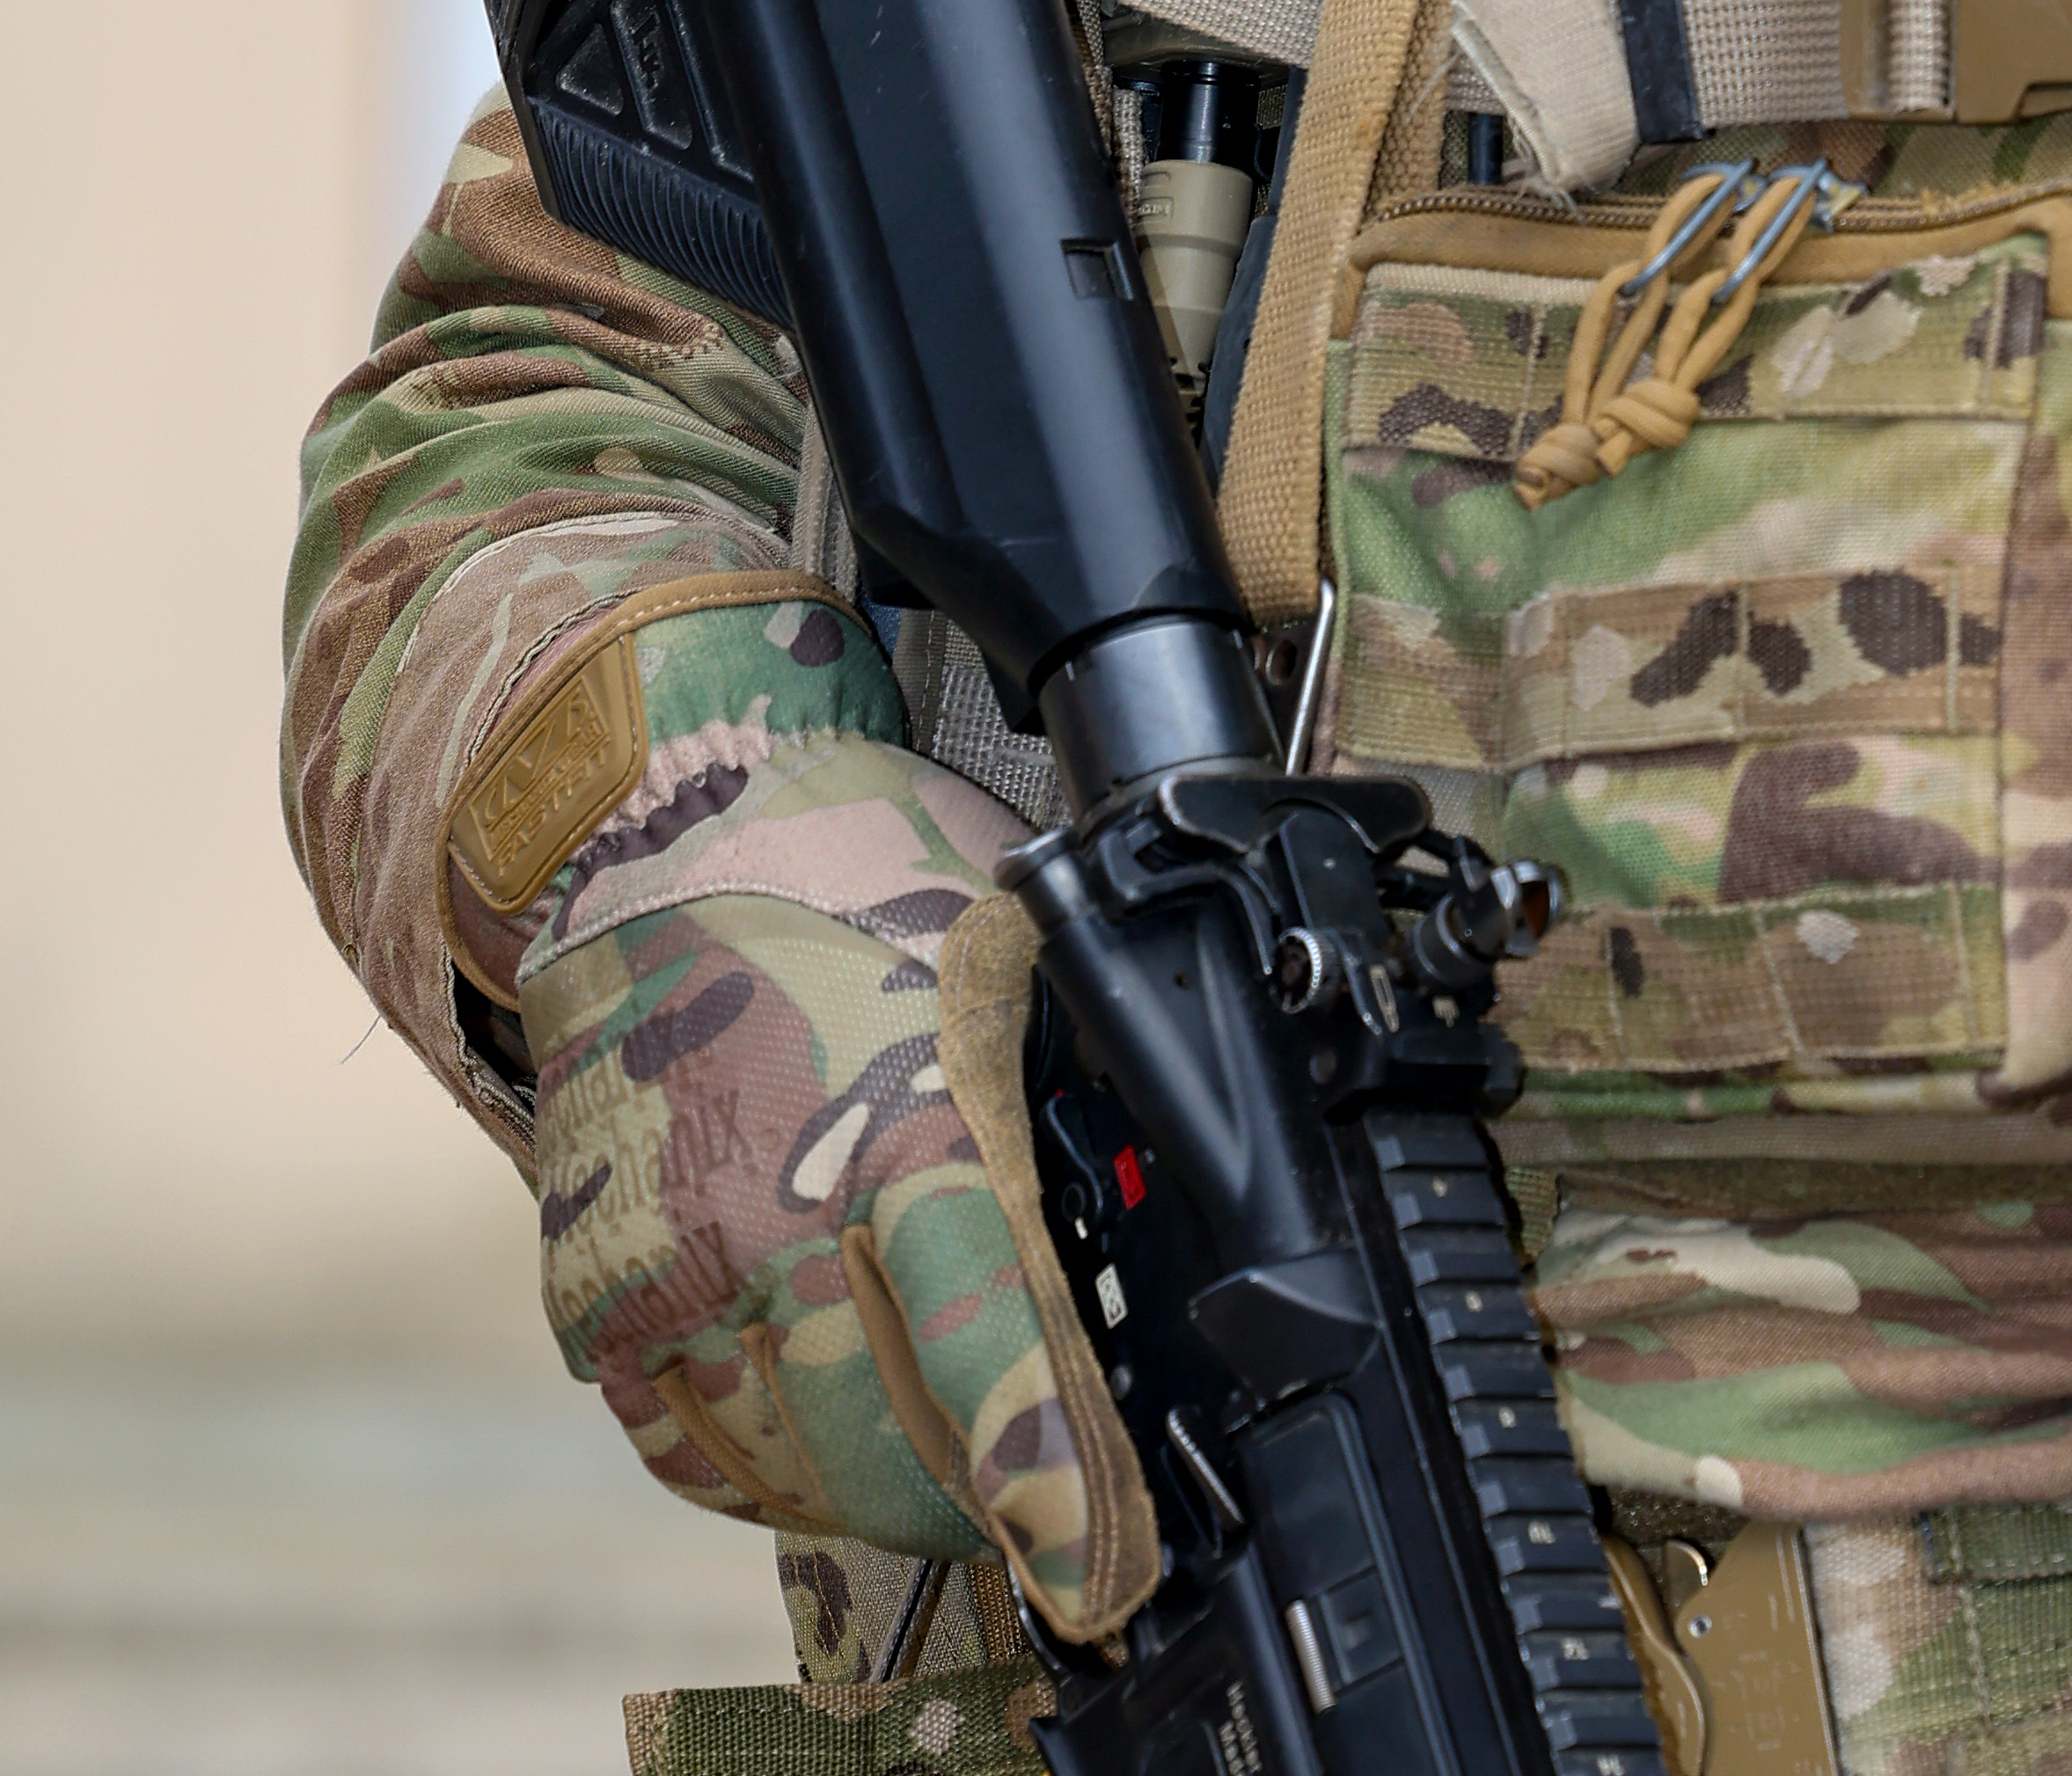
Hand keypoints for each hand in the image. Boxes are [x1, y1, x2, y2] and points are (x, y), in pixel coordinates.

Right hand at [516, 734, 1145, 1644]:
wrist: (657, 819)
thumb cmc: (858, 874)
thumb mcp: (1014, 966)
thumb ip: (1062, 1113)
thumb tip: (1160, 1233)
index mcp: (905, 1125)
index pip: (984, 1339)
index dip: (1045, 1471)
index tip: (1093, 1569)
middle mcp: (772, 1220)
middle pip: (887, 1452)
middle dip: (980, 1502)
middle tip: (1048, 1506)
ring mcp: (669, 1270)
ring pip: (790, 1471)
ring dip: (876, 1491)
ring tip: (939, 1464)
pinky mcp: (594, 1298)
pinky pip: (688, 1444)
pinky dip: (761, 1464)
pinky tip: (813, 1426)